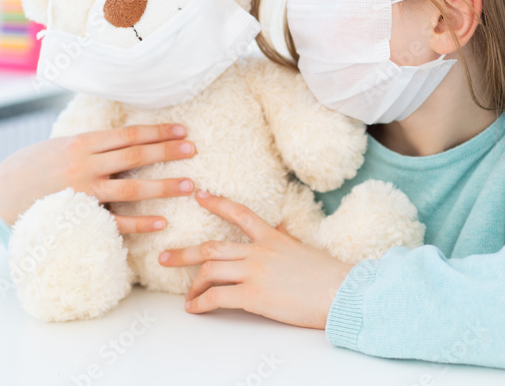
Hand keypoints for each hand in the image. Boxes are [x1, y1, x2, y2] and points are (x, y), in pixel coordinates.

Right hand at [0, 123, 197, 233]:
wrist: (5, 190)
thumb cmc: (41, 164)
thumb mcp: (66, 143)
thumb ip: (97, 143)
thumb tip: (134, 136)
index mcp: (83, 143)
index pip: (128, 135)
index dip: (157, 132)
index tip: (182, 131)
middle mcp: (84, 164)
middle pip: (134, 156)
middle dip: (167, 152)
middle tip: (193, 150)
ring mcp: (83, 191)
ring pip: (131, 187)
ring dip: (163, 186)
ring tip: (189, 185)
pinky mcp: (80, 216)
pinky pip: (115, 220)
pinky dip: (140, 222)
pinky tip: (162, 222)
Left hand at [158, 190, 354, 329]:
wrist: (339, 292)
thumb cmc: (327, 274)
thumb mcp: (304, 248)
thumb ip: (286, 238)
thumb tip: (280, 228)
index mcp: (272, 238)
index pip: (240, 214)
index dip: (218, 203)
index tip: (200, 195)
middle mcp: (258, 251)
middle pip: (212, 247)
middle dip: (185, 253)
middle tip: (165, 256)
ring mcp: (254, 272)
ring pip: (210, 270)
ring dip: (193, 284)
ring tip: (186, 296)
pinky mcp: (253, 295)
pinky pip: (217, 297)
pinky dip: (201, 303)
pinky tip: (195, 309)